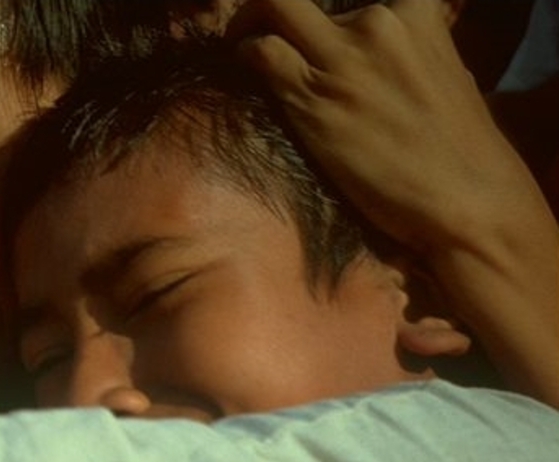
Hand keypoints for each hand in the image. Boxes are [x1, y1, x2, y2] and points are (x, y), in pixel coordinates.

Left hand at [231, 0, 558, 406]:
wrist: (465, 197)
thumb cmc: (454, 149)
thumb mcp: (439, 73)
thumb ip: (403, 50)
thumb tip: (363, 54)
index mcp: (416, 10)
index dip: (313, 11)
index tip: (302, 26)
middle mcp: (378, 20)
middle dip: (271, 7)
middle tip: (256, 25)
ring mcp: (344, 56)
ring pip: (273, 8)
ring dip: (248, 24)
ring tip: (240, 43)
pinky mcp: (314, 95)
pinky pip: (259, 53)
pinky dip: (243, 54)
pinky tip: (243, 69)